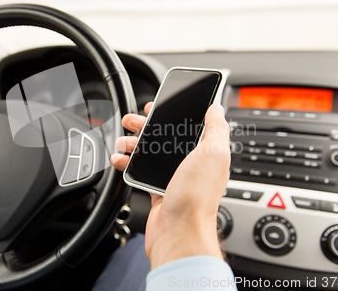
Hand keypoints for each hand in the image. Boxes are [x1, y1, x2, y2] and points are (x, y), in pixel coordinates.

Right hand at [111, 102, 230, 269]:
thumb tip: (217, 108)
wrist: (178, 233)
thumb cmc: (197, 198)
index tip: (158, 106)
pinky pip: (142, 172)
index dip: (174, 113)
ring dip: (135, 143)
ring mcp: (174, 178)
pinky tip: (120, 159)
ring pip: (152, 153)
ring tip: (123, 139)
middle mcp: (192, 165)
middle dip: (147, 126)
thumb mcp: (213, 154)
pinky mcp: (158, 191)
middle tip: (132, 120)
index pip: (191, 125)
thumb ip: (216, 128)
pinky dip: (129, 164)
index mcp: (207, 154)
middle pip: (167, 137)